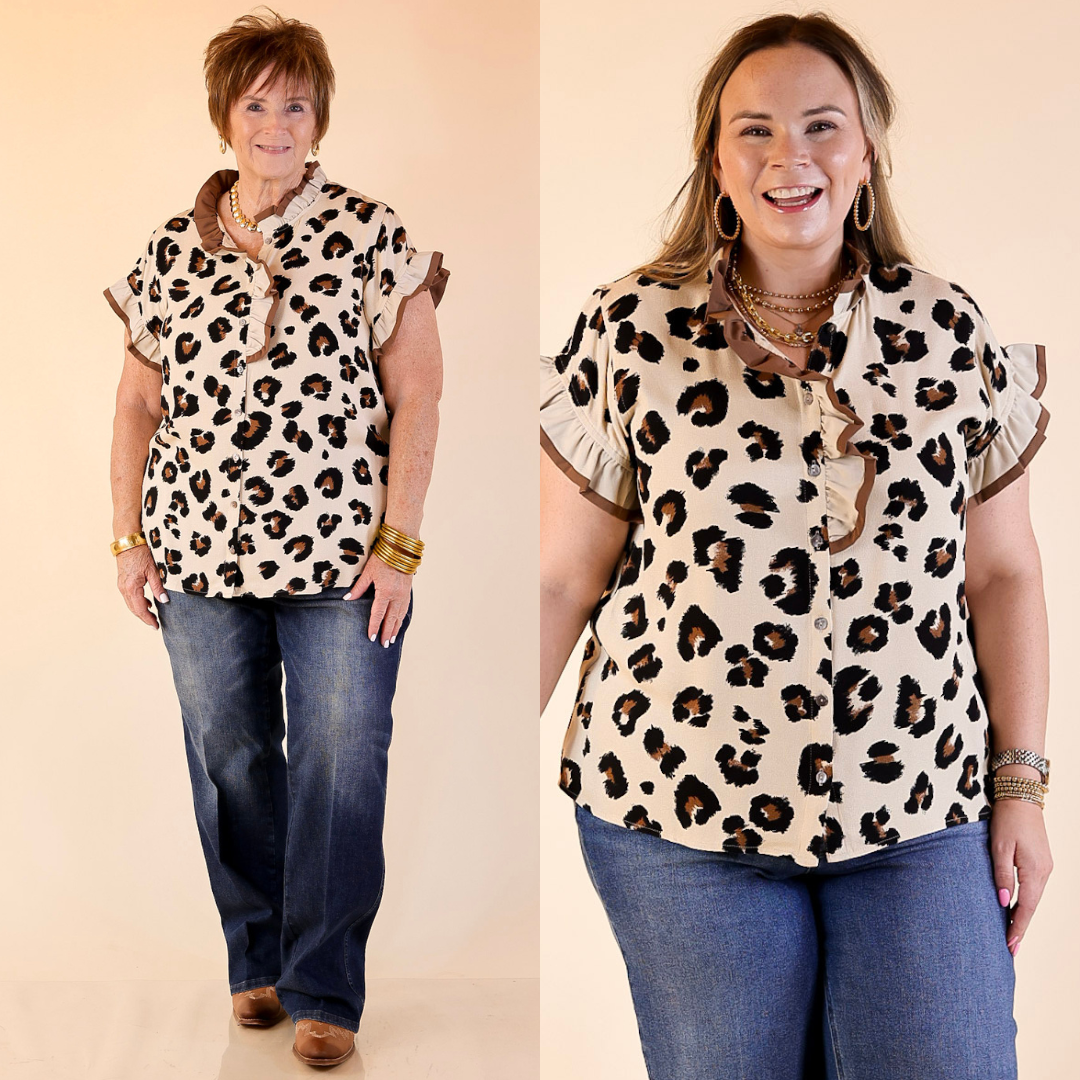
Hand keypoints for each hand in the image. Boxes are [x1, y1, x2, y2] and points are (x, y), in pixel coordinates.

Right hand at [116, 544, 168, 628]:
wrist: (128, 542)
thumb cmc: (142, 553)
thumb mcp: (153, 570)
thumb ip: (158, 587)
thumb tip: (164, 601)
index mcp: (132, 587)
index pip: (141, 609)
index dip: (148, 619)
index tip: (156, 626)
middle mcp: (124, 588)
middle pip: (134, 609)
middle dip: (145, 618)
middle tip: (155, 625)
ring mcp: (122, 585)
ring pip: (131, 604)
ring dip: (141, 611)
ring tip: (153, 616)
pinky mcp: (123, 581)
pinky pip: (130, 597)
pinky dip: (138, 602)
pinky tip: (148, 603)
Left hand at [343, 551, 411, 646]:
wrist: (401, 549)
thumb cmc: (383, 558)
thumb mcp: (368, 573)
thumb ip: (358, 588)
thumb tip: (347, 598)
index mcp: (385, 591)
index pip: (378, 614)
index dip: (374, 627)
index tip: (372, 638)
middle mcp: (396, 595)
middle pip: (390, 619)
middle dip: (386, 632)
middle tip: (384, 645)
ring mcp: (404, 594)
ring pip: (399, 616)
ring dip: (395, 628)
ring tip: (391, 639)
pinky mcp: (408, 591)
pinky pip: (405, 609)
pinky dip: (401, 619)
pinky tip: (399, 624)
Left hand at [990, 797, 1052, 956]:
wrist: (1021, 797)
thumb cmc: (1007, 820)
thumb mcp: (999, 847)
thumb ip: (1002, 875)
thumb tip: (1002, 901)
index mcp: (1034, 871)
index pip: (1025, 908)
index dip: (1018, 928)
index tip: (1010, 947)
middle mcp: (1044, 872)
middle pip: (1031, 906)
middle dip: (1021, 927)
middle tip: (1010, 948)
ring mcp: (1044, 867)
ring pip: (1033, 898)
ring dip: (1022, 915)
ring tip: (1011, 933)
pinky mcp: (1040, 861)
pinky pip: (1033, 888)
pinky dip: (1025, 901)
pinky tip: (1016, 908)